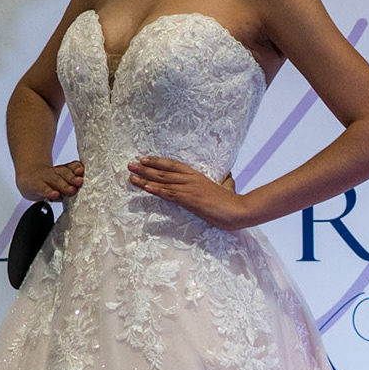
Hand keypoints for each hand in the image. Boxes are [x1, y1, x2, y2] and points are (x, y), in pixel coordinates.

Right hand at [17, 160, 82, 202]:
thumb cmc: (48, 181)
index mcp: (63, 170)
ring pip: (56, 180)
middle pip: (65, 173)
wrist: (27, 176)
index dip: (77, 168)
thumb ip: (71, 184)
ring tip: (71, 190)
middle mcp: (55, 173)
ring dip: (64, 185)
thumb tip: (80, 190)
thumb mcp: (60, 181)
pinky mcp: (36, 186)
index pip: (71, 167)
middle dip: (73, 178)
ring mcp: (45, 178)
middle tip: (80, 182)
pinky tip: (55, 195)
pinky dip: (49, 192)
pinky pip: (43, 189)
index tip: (81, 171)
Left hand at [127, 157, 252, 229]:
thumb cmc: (233, 201)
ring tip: (131, 175)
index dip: (158, 162)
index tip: (144, 159)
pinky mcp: (189, 200)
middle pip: (164, 172)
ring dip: (145, 178)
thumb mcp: (228, 188)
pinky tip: (145, 187)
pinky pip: (169, 194)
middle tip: (130, 165)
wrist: (238, 210)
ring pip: (163, 182)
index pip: (174, 166)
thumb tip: (228, 179)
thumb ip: (225, 183)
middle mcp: (191, 180)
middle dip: (145, 168)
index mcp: (198, 176)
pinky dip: (156, 190)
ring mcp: (189, 189)